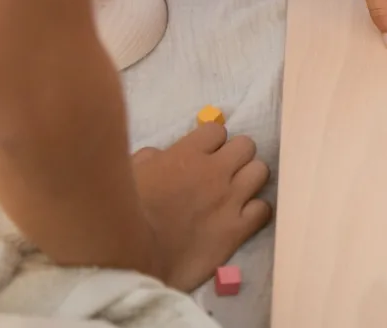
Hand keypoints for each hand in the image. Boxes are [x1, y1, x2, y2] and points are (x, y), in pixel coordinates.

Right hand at [133, 124, 270, 291]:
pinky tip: (244, 218)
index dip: (211, 141)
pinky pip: (263, 209)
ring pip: (260, 171)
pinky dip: (257, 211)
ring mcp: (230, 199)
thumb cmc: (123, 212)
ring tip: (237, 192)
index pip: (217, 130)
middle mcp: (215, 171)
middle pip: (246, 145)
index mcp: (188, 153)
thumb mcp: (130, 172)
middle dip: (237, 155)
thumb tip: (161, 155)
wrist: (130, 256)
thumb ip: (151, 158)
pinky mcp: (237, 229)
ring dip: (250, 179)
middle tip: (224, 171)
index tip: (204, 154)